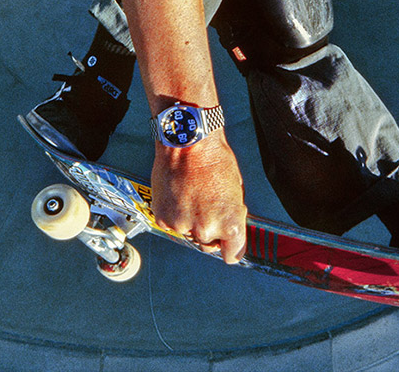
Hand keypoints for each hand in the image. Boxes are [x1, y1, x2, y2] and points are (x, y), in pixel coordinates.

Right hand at [151, 131, 247, 263]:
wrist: (187, 142)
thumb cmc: (212, 157)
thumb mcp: (235, 189)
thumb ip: (231, 214)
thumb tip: (228, 227)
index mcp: (230, 224)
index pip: (232, 255)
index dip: (229, 246)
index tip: (226, 242)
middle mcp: (207, 229)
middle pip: (208, 245)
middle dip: (208, 230)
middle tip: (205, 206)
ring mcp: (183, 225)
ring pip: (188, 234)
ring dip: (189, 221)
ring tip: (190, 195)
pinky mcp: (163, 218)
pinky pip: (171, 225)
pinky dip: (173, 213)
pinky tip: (178, 195)